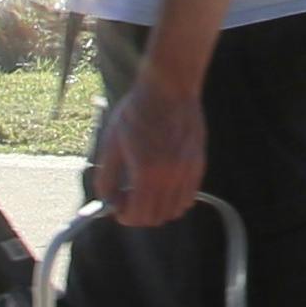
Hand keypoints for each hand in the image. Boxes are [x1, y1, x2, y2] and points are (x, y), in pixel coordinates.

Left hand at [95, 79, 207, 226]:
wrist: (169, 88)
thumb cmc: (137, 112)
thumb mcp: (111, 143)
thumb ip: (106, 177)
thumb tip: (107, 201)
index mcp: (146, 172)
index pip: (138, 215)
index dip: (124, 217)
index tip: (117, 209)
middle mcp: (170, 176)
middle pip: (157, 217)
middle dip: (139, 214)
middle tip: (128, 200)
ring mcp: (188, 171)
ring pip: (175, 210)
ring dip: (158, 209)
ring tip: (146, 192)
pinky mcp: (198, 164)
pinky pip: (189, 197)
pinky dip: (175, 199)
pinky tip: (163, 184)